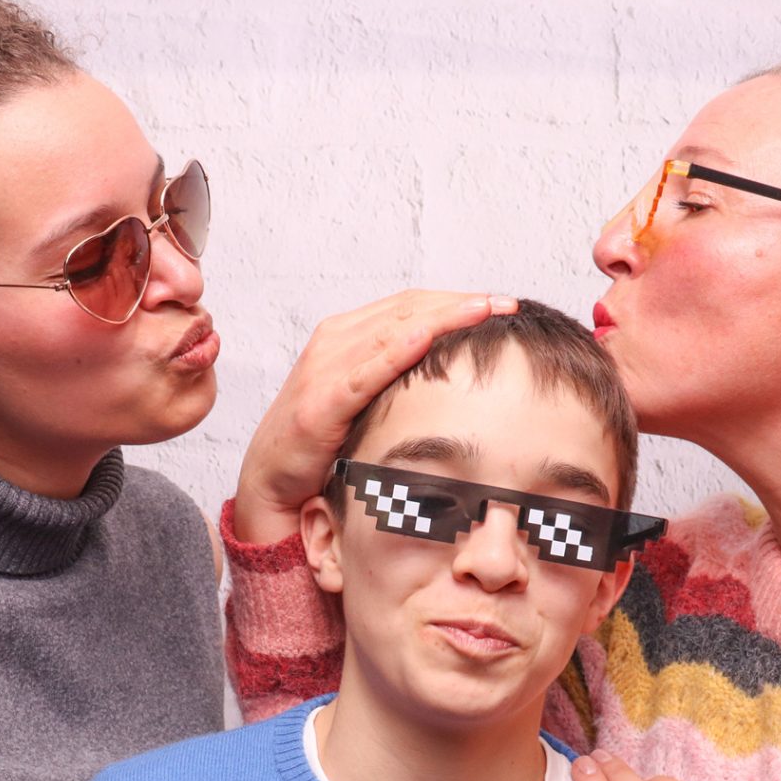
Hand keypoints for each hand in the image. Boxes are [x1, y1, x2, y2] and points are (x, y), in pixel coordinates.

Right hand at [231, 290, 516, 543]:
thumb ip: (400, 378)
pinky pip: (364, 372)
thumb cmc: (324, 442)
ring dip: (441, 317)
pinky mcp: (321, 403)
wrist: (273, 480)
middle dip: (460, 304)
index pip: (411, 304)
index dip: (457, 301)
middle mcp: (335, 342)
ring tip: (484, 310)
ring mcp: (325, 369)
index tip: (501, 304)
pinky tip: (426, 337)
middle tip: (508, 304)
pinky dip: (396, 351)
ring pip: (391, 330)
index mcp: (347, 336)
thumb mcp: (368, 400)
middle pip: (407, 308)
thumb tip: (458, 372)